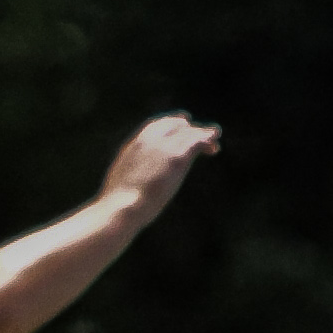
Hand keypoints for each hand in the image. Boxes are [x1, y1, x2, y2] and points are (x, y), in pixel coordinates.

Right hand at [98, 112, 219, 230]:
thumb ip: (130, 179)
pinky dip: (207, 140)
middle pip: (172, 126)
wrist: (121, 208)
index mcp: (134, 147)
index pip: (154, 127)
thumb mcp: (121, 185)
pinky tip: (214, 146)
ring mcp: (163, 147)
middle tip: (199, 131)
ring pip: (188, 133)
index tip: (179, 126)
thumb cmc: (118, 206)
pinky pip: (197, 141)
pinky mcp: (177, 156)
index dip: (168, 125)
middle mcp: (148, 141)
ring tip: (214, 136)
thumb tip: (127, 190)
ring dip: (202, 134)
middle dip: (186, 128)